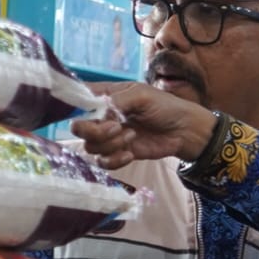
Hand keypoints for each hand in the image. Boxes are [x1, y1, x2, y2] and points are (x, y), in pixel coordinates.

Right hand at [72, 82, 220, 169]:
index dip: (74, 105)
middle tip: (116, 128)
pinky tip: (130, 154)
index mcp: (106, 96)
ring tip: (133, 136)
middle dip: (93, 131)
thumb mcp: (141, 96)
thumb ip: (117, 102)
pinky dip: (115, 160)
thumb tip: (99, 114)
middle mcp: (103, 116)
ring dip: (111, 144)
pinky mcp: (118, 153)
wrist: (184, 131)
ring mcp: (110, 136)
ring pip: (91, 146)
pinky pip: (103, 162)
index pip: (78, 97)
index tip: (85, 111)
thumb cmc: (165, 106)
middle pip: (78, 127)